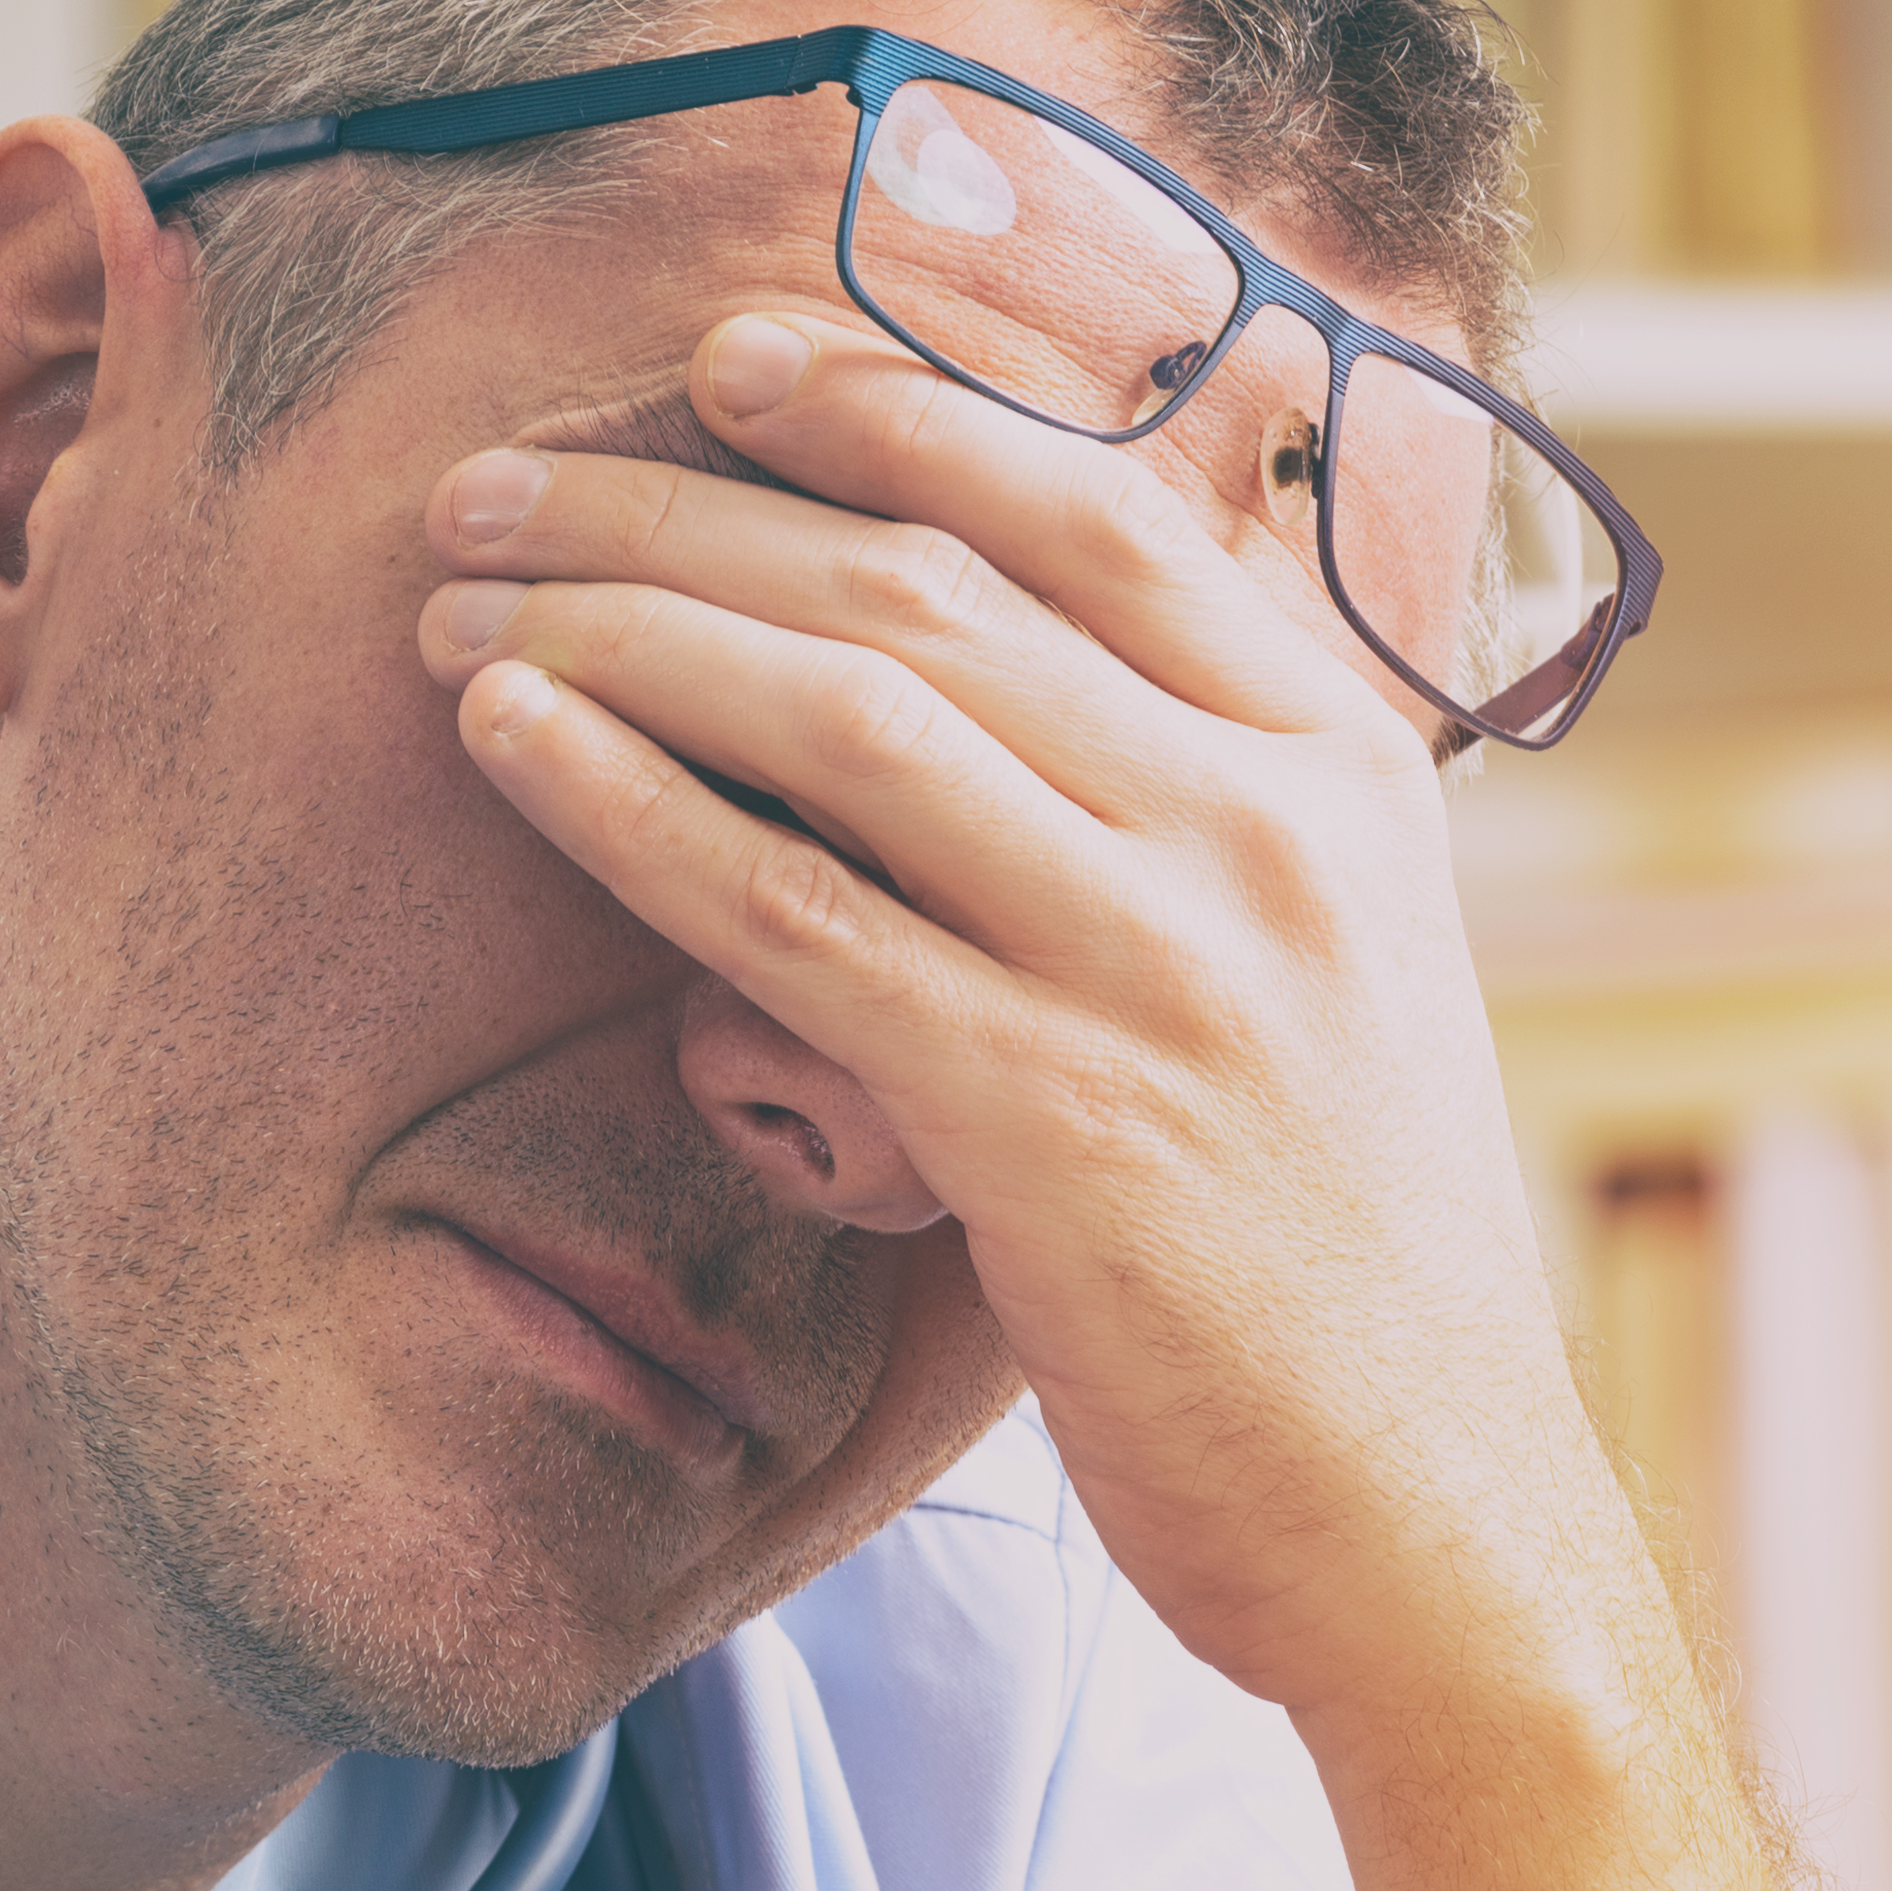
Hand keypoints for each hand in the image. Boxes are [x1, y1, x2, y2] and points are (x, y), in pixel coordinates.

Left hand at [418, 314, 1640, 1746]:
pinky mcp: (1055, 1118)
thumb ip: (1202, 826)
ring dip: (623, 621)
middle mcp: (1264, 828)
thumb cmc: (1346, 1279)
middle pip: (931, 579)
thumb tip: (1026, 701)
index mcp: (1343, 767)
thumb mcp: (1333, 982)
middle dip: (684, 504)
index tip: (726, 362)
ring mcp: (1166, 965)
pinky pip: (796, 909)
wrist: (1435, 1529)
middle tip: (500, 477)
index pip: (1096, 505)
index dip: (894, 405)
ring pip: (848, 707)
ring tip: (456, 591)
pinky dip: (632, 800)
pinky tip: (512, 737)